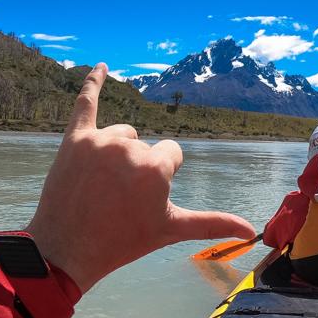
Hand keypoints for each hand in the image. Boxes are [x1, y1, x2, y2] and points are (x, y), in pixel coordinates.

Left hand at [26, 63, 254, 292]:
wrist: (66, 251)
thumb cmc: (122, 241)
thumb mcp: (171, 230)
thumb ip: (213, 223)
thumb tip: (252, 229)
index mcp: (156, 167)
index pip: (171, 154)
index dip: (159, 179)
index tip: (139, 201)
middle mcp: (129, 148)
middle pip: (145, 146)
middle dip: (136, 169)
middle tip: (115, 200)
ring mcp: (99, 141)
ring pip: (121, 134)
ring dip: (116, 153)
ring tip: (100, 185)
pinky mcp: (74, 139)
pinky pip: (85, 103)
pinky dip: (92, 83)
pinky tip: (100, 66)